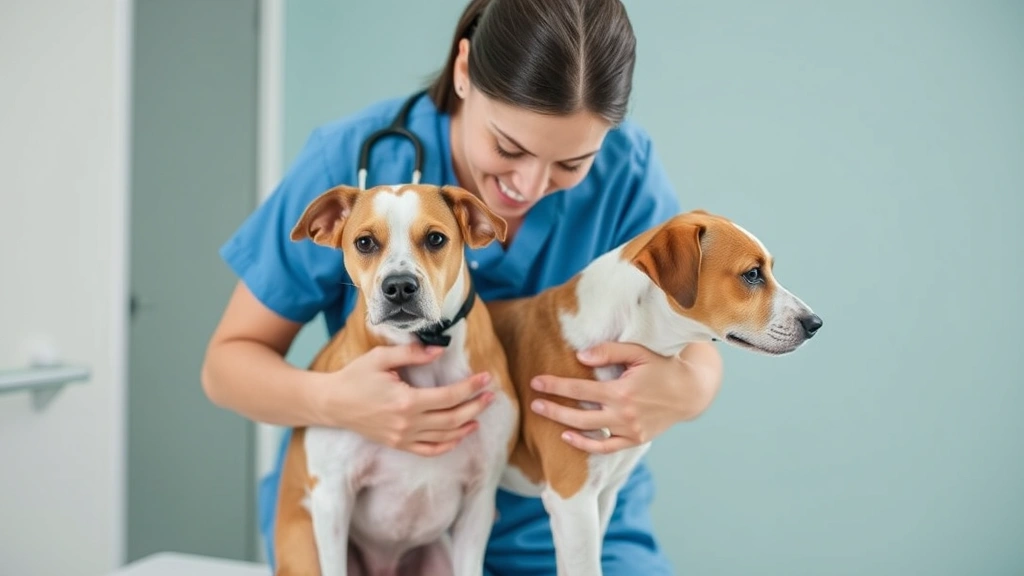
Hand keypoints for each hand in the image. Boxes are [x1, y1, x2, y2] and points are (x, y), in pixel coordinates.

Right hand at [313, 343, 495, 456]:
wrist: (331, 403)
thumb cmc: (355, 377)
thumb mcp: (381, 358)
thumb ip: (413, 353)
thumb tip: (440, 350)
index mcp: (406, 401)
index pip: (448, 396)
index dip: (470, 387)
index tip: (485, 378)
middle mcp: (407, 423)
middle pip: (452, 418)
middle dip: (475, 406)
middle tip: (491, 395)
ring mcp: (402, 438)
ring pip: (444, 437)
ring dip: (466, 426)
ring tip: (480, 414)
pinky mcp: (397, 444)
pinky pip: (428, 451)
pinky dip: (447, 446)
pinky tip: (460, 435)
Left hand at [528, 341, 719, 453]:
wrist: (690, 391)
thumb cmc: (662, 366)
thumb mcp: (638, 352)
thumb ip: (608, 352)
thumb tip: (580, 356)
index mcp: (622, 391)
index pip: (580, 389)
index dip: (555, 386)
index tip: (536, 382)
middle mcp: (624, 414)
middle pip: (578, 415)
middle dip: (553, 408)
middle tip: (533, 402)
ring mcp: (630, 430)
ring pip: (589, 432)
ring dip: (563, 425)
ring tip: (544, 415)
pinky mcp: (635, 440)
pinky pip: (605, 448)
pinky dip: (586, 445)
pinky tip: (568, 437)